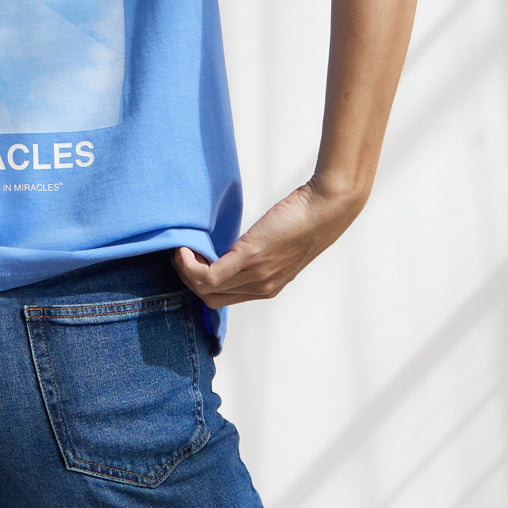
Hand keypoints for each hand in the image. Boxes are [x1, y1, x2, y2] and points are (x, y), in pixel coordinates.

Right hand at [171, 178, 363, 308]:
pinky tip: (184, 249)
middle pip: (210, 298)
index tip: (191, 262)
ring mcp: (256, 276)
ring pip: (205, 289)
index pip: (224, 299)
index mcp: (268, 286)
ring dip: (184, 271)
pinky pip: (207, 276)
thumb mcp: (278, 241)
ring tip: (180, 250)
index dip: (201, 284)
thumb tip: (230, 243)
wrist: (326, 208)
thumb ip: (256, 250)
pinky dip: (189, 265)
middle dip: (188, 280)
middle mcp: (262, 287)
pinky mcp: (249, 259)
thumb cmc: (305, 217)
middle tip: (181, 255)